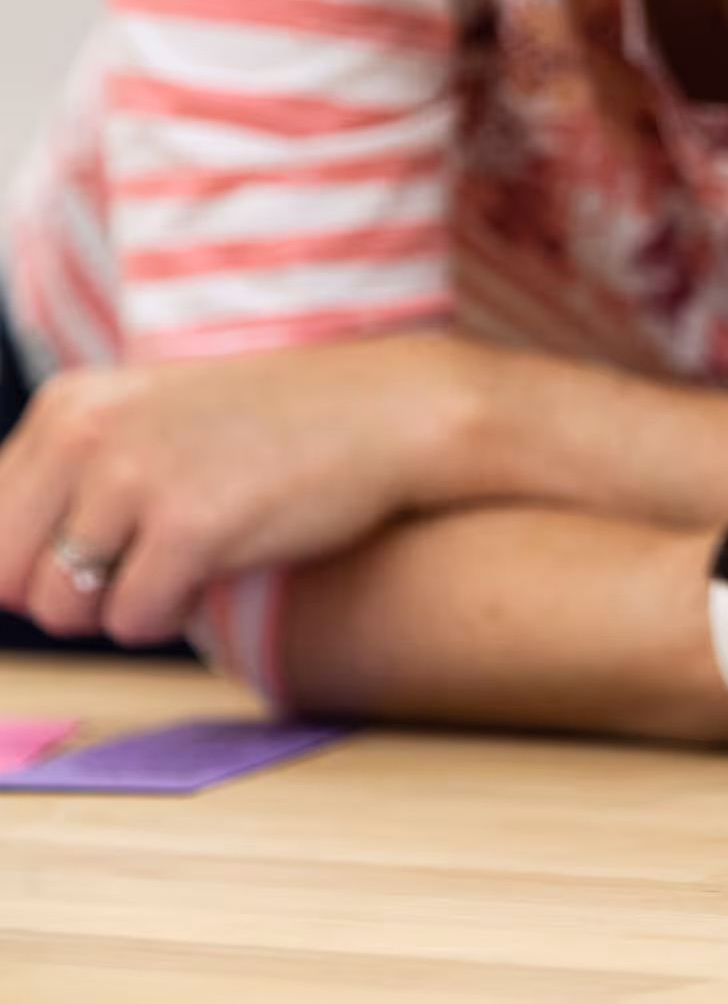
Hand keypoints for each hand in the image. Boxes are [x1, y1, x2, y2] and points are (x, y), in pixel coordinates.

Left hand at [0, 335, 482, 643]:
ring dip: (122, 608)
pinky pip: (133, 622)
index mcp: (70, 405)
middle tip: (143, 565)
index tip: (93, 563)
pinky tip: (220, 570)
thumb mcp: (153, 424)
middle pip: (7, 575)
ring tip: (187, 561)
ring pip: (63, 609)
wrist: (390, 413)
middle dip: (70, 593)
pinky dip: (173, 616)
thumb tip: (7, 586)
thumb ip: (76, 479)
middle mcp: (89, 434)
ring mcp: (137, 477)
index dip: (32, 564)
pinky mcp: (190, 525)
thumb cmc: (278, 429)